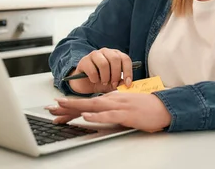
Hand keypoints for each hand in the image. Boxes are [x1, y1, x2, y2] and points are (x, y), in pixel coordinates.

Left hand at [45, 92, 171, 131]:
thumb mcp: (125, 107)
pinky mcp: (127, 114)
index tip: (56, 109)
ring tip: (62, 107)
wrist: (163, 107)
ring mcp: (119, 106)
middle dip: (67, 105)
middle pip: (86, 102)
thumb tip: (96, 114)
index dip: (71, 106)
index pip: (88, 102)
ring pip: (95, 105)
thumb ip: (111, 109)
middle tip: (51, 108)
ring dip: (77, 106)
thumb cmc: (145, 108)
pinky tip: (87, 116)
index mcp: (112, 98)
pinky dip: (97, 115)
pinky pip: (109, 114)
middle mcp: (112, 99)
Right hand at [67, 48, 132, 94]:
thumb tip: (127, 84)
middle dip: (116, 74)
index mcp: (116, 55)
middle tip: (113, 84)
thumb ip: (120, 83)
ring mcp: (94, 54)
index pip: (125, 59)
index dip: (128, 71)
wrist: (85, 84)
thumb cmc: (101, 81)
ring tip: (103, 82)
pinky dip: (95, 78)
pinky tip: (94, 80)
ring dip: (105, 77)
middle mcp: (106, 52)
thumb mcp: (113, 84)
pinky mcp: (84, 60)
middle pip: (115, 59)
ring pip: (104, 64)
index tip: (128, 84)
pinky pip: (92, 70)